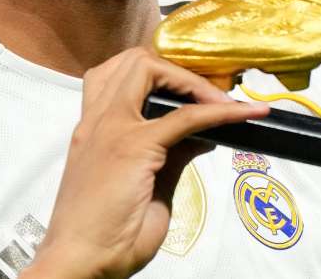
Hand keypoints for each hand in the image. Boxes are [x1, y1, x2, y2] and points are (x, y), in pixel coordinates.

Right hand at [23, 47, 267, 278]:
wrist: (77, 263)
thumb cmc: (103, 236)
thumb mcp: (145, 189)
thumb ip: (171, 157)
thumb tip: (203, 136)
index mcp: (94, 129)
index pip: (121, 77)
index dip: (162, 76)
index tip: (197, 94)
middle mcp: (98, 121)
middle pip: (133, 61)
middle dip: (177, 69)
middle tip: (207, 94)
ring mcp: (112, 130)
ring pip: (148, 69)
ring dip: (189, 78)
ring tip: (218, 99)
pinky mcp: (133, 147)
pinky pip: (186, 116)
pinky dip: (221, 111)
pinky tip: (244, 113)